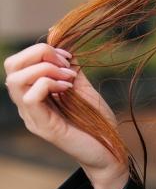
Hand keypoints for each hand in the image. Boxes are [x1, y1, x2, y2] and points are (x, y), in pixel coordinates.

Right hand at [3, 43, 127, 187]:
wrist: (110, 151)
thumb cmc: (97, 121)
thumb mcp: (83, 87)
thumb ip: (70, 66)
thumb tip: (58, 38)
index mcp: (35, 94)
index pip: (17, 63)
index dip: (40, 50)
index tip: (68, 56)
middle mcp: (28, 105)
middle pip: (11, 67)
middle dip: (38, 54)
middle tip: (65, 64)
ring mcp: (33, 117)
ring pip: (15, 81)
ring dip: (44, 69)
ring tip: (68, 77)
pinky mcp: (43, 126)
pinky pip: (30, 98)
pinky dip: (48, 84)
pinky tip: (67, 87)